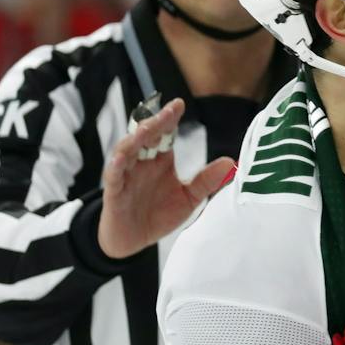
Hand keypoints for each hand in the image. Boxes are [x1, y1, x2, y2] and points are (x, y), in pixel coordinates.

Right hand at [98, 98, 233, 258]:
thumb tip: (231, 162)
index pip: (165, 134)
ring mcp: (126, 175)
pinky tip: (121, 158)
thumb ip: (206, 180)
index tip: (179, 104)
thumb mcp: (189, 198)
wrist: (133, 240)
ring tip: (145, 128)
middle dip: (156, 122)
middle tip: (168, 110)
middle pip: (146, 136)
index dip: (170, 119)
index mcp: (160, 160)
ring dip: (134, 139)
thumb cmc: (158, 214)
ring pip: (126, 150)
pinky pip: (113, 176)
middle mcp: (141, 162)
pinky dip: (116, 166)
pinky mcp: (114, 191)